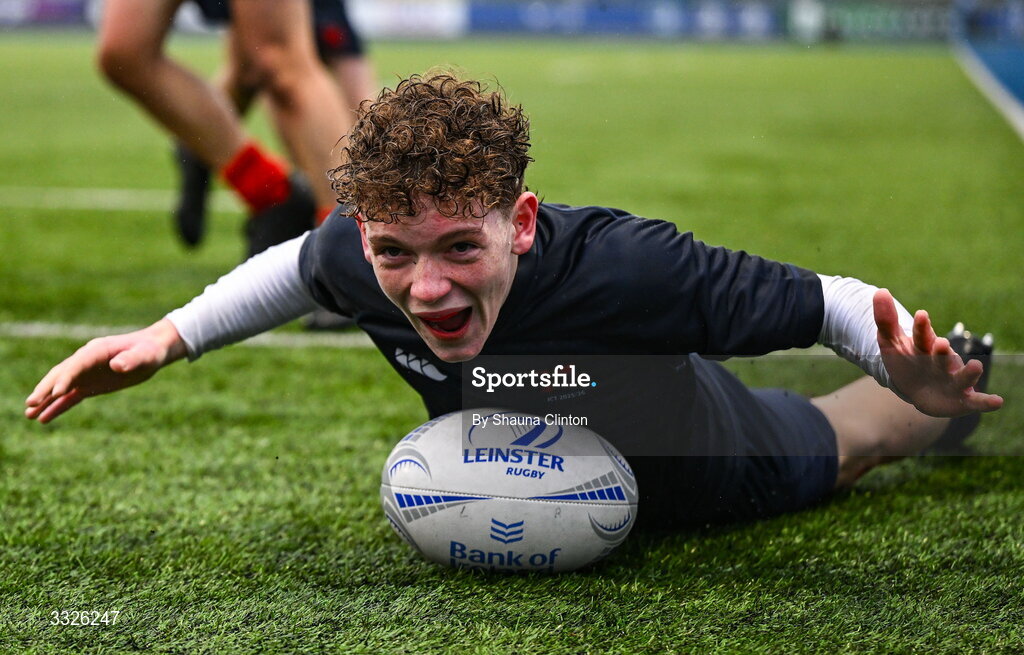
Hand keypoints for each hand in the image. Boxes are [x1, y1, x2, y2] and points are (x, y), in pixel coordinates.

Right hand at [25, 319, 186, 423]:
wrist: (152, 350)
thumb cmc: (150, 350)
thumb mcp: (146, 355)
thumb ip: (132, 359)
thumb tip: (117, 365)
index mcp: (97, 351)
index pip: (76, 365)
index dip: (66, 378)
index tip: (57, 393)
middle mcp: (86, 361)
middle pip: (61, 375)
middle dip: (46, 389)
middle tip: (31, 403)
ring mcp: (85, 373)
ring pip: (60, 387)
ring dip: (45, 399)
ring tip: (28, 414)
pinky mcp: (89, 385)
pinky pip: (69, 397)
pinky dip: (57, 406)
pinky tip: (43, 418)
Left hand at [874, 289, 1002, 417]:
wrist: (915, 388)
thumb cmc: (904, 361)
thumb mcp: (890, 342)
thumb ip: (885, 320)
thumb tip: (880, 291)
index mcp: (925, 346)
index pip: (922, 335)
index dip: (922, 327)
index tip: (921, 315)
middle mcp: (942, 361)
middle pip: (941, 355)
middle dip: (941, 350)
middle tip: (940, 343)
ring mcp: (953, 379)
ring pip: (962, 376)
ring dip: (969, 372)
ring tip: (976, 366)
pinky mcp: (961, 398)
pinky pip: (976, 401)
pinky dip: (986, 402)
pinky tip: (998, 401)